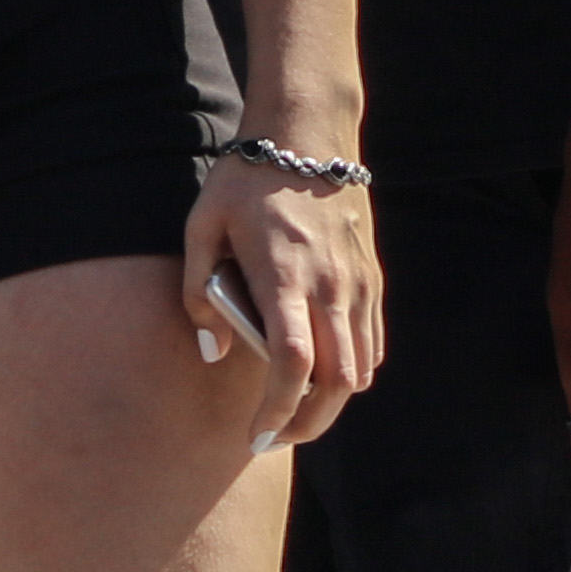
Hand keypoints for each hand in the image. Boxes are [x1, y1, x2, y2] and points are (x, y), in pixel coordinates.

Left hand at [182, 153, 379, 451]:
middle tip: (276, 437)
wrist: (308, 134)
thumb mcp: (202, 226)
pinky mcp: (372, 278)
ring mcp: (358, 284)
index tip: (257, 435)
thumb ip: (198, 292)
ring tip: (295, 410)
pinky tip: (324, 373)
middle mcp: (329, 287)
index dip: (277, 410)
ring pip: (360, 369)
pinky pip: (372, 342)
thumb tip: (212, 350)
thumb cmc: (245, 181)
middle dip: (307, 423)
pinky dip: (353, 370)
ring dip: (330, 402)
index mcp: (284, 277)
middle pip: (336, 383)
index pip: (292, 364)